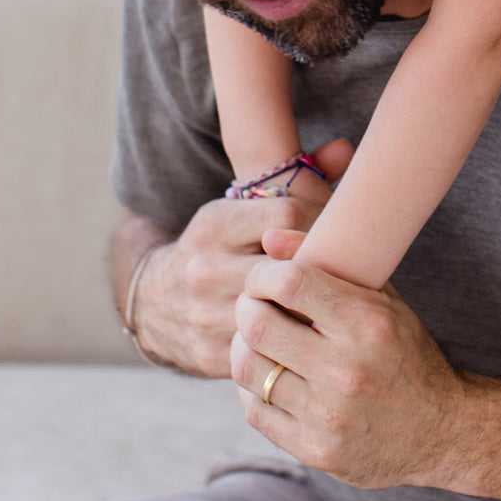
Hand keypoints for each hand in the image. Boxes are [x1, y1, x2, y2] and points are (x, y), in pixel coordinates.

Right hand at [133, 140, 351, 376]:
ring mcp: (205, 314)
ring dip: (309, 306)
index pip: (286, 214)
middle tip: (343, 270)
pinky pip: (268, 347)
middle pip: (286, 265)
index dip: (319, 221)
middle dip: (319, 267)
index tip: (332, 231)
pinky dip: (291, 338)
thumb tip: (345, 146)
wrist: (155, 304)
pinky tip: (307, 330)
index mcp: (214, 224)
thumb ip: (298, 178)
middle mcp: (204, 267)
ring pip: (280, 310)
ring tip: (333, 300)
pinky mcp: (212, 355)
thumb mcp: (241, 208)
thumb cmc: (219, 247)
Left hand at [231, 234, 474, 489]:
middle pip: (258, 324)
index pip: (291, 282)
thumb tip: (270, 236)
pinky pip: (255, 410)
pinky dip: (250, 386)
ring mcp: (328, 415)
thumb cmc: (405, 353)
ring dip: (242, 345)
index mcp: (367, 324)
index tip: (263, 274)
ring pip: (248, 368)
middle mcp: (346, 370)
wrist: (439, 430)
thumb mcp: (382, 301)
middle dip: (246, 305)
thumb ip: (329, 263)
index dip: (263, 272)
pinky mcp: (314, 450)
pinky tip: (266, 373)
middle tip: (252, 303)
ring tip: (255, 337)